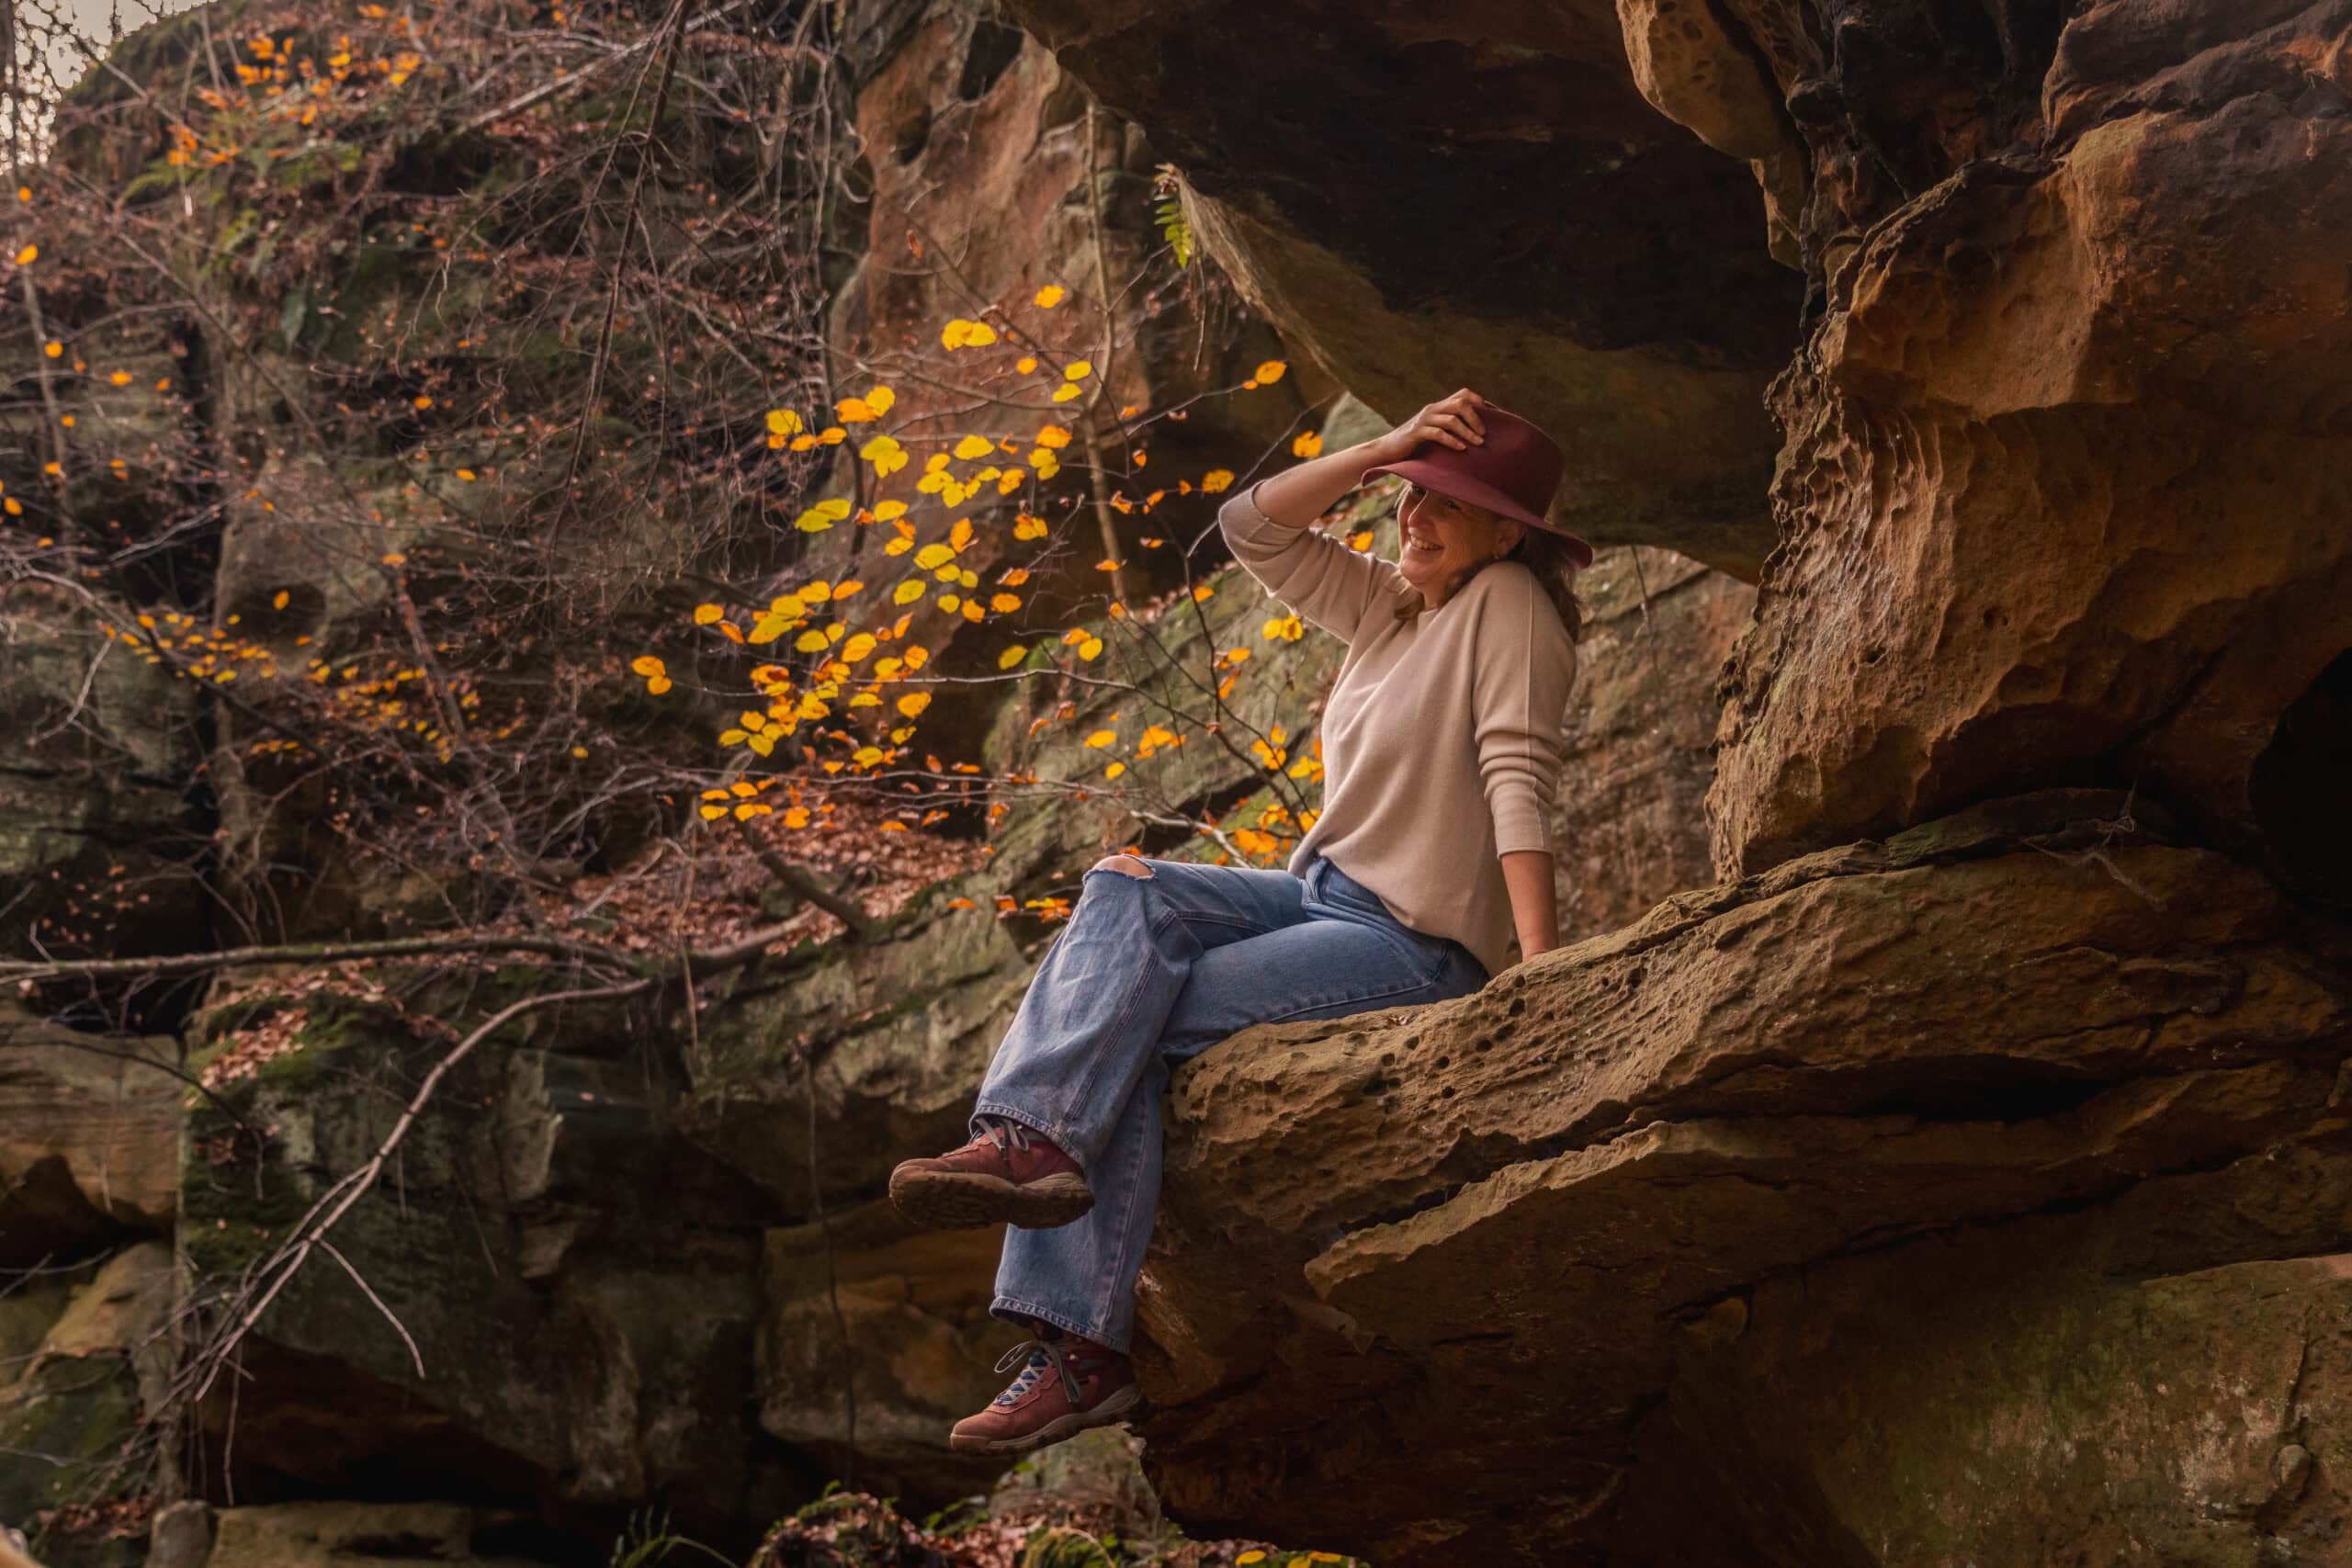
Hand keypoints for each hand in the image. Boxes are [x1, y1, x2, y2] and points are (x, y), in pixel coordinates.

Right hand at [1363, 387, 1489, 465]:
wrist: (1388, 449)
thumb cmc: (1414, 443)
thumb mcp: (1433, 430)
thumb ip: (1448, 427)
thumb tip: (1474, 433)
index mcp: (1438, 407)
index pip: (1462, 394)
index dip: (1478, 401)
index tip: (1490, 415)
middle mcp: (1432, 409)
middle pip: (1460, 404)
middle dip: (1476, 418)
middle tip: (1484, 434)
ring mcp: (1424, 420)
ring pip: (1451, 419)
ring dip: (1468, 432)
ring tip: (1478, 443)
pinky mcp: (1417, 433)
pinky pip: (1438, 434)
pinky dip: (1452, 441)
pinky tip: (1461, 448)